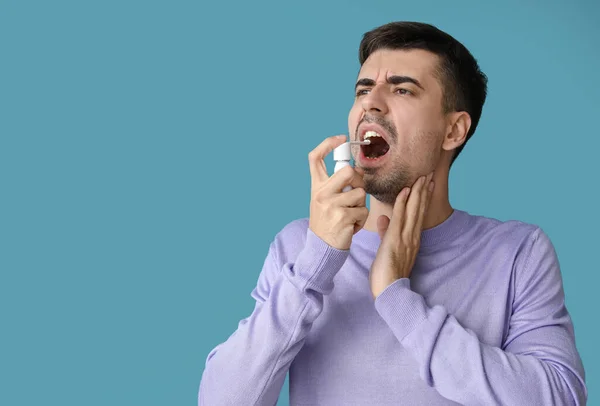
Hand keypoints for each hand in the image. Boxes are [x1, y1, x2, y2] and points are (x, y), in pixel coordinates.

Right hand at [308, 135, 368, 249]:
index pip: (315, 158)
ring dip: (360, 205)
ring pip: (360, 193)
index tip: (341, 139)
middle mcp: (321, 193)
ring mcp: (331, 205)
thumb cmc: (327, 221)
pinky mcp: (343, 217)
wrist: (321, 248)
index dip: (327, 144)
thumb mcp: (323, 200)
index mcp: (316, 187)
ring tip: (350, 215)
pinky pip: (363, 210)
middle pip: (348, 171)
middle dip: (358, 181)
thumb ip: (335, 185)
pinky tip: (350, 226)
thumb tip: (357, 170)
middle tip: (355, 192)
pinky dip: (360, 219)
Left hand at [369, 172, 434, 298]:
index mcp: (412, 239)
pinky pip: (400, 217)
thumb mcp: (387, 248)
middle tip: (428, 173)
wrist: (388, 290)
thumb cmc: (386, 273)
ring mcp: (406, 238)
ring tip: (422, 176)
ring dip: (417, 192)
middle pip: (420, 209)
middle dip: (424, 191)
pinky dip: (403, 203)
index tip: (426, 184)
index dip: (423, 198)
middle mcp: (412, 237)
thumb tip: (383, 219)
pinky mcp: (396, 239)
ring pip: (414, 210)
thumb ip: (386, 232)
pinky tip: (405, 191)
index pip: (419, 215)